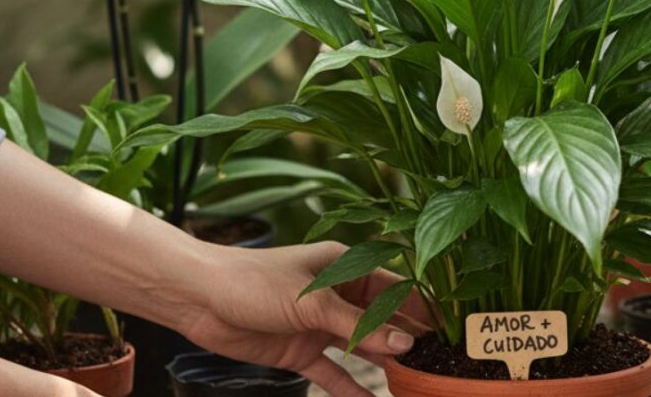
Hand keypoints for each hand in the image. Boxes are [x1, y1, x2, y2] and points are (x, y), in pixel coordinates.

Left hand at [174, 241, 430, 396]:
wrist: (198, 298)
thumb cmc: (254, 281)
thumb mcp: (313, 302)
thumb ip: (360, 326)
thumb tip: (406, 344)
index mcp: (347, 266)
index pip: (397, 288)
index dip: (423, 308)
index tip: (451, 330)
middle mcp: (340, 294)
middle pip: (384, 320)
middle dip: (409, 341)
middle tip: (441, 363)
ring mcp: (321, 324)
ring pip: (363, 348)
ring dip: (385, 366)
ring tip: (417, 385)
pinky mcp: (301, 350)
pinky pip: (334, 372)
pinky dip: (352, 387)